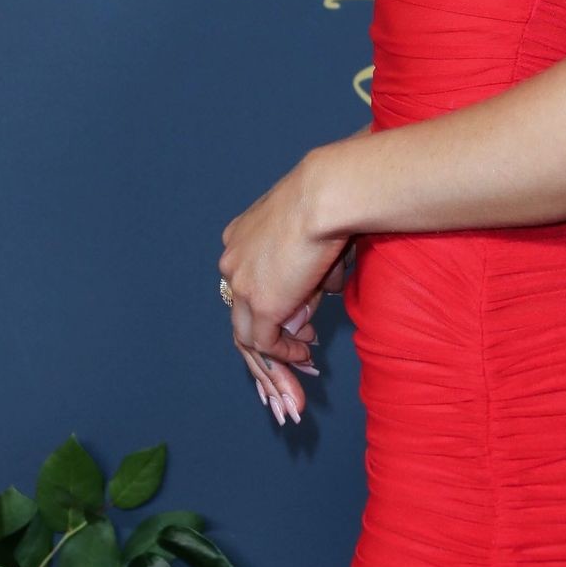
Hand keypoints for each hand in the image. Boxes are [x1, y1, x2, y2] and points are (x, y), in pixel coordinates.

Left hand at [220, 151, 352, 425]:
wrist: (328, 194)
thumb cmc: (332, 202)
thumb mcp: (315, 242)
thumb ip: (306, 282)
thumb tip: (302, 319)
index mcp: (241, 238)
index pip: (247, 286)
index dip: (271, 310)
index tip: (297, 326)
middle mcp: (233, 260)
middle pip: (241, 315)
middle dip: (267, 345)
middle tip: (290, 364)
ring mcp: (242, 284)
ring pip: (247, 335)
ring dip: (274, 359)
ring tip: (299, 372)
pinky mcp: (259, 304)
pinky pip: (265, 343)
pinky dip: (284, 356)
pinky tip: (305, 358)